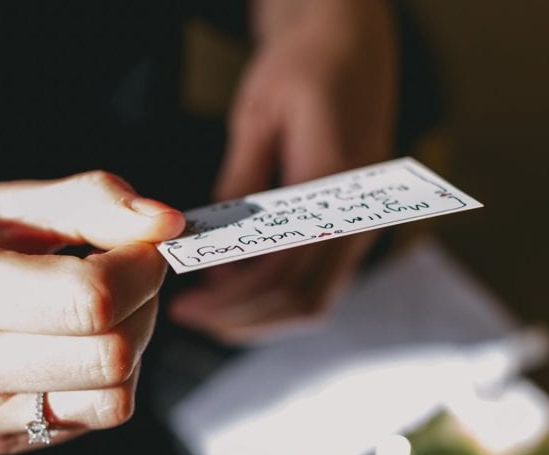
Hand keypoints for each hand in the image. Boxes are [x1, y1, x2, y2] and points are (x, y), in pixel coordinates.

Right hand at [0, 171, 183, 454]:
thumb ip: (86, 204)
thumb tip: (167, 224)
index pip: (86, 300)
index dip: (139, 267)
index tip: (139, 241)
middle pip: (109, 356)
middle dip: (144, 305)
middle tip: (125, 271)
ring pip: (112, 399)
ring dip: (131, 346)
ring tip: (96, 309)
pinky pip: (89, 417)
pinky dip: (102, 376)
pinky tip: (66, 341)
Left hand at [170, 0, 397, 342]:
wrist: (351, 43)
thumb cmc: (304, 67)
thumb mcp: (259, 114)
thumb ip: (240, 181)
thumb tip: (214, 242)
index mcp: (337, 188)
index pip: (284, 271)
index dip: (232, 297)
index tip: (189, 304)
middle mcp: (359, 219)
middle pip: (302, 301)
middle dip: (242, 318)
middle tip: (191, 316)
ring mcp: (360, 229)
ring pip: (314, 302)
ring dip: (260, 316)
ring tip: (210, 311)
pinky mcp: (350, 231)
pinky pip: (318, 284)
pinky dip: (277, 299)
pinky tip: (237, 290)